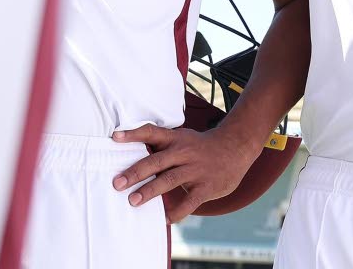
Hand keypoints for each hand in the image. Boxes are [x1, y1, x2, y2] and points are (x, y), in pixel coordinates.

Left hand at [112, 123, 262, 222]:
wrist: (236, 147)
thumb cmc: (200, 146)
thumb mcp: (183, 138)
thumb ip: (162, 146)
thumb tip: (130, 153)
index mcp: (176, 139)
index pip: (152, 132)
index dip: (133, 134)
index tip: (115, 137)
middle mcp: (184, 152)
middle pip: (157, 161)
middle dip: (136, 172)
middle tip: (117, 183)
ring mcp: (195, 170)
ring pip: (169, 180)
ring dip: (150, 191)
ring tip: (133, 201)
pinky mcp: (206, 187)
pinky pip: (189, 202)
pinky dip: (176, 212)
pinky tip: (164, 219)